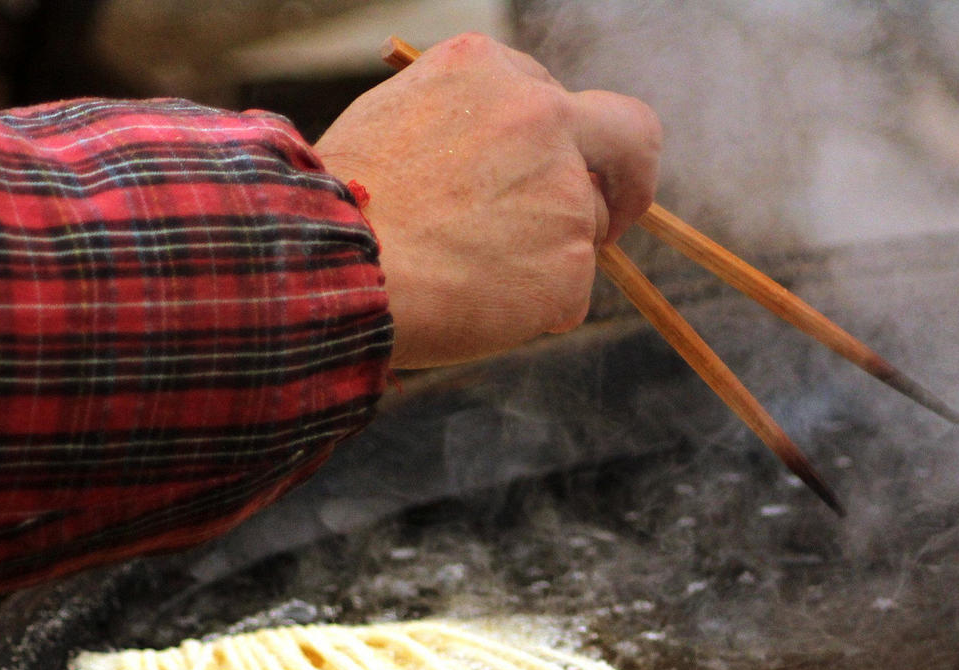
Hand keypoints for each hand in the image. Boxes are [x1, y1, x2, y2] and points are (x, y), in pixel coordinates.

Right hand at [314, 33, 659, 368]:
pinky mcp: (572, 262)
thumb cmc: (345, 205)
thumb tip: (505, 163)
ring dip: (547, 259)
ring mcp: (563, 190)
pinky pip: (567, 294)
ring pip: (588, 230)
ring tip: (466, 274)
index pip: (559, 100)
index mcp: (490, 70)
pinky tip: (472, 305)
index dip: (562, 143)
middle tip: (621, 215)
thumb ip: (470, 127)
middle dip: (630, 177)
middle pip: (629, 136)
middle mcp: (540, 117)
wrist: (328, 266)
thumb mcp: (399, 122)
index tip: (559, 170)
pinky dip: (531, 310)